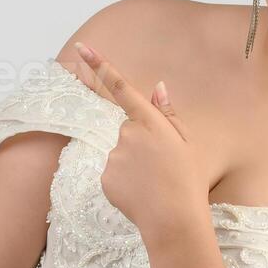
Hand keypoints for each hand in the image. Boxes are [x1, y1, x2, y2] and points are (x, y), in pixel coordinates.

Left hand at [72, 41, 208, 237]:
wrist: (174, 220)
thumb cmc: (187, 181)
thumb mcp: (186, 143)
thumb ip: (169, 113)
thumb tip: (158, 87)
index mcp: (151, 122)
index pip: (121, 86)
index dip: (99, 65)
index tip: (81, 48)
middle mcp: (129, 134)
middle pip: (127, 130)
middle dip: (139, 144)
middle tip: (160, 167)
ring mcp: (115, 155)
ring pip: (120, 153)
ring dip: (133, 165)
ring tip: (153, 183)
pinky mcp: (105, 175)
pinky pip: (113, 173)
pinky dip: (124, 182)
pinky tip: (140, 193)